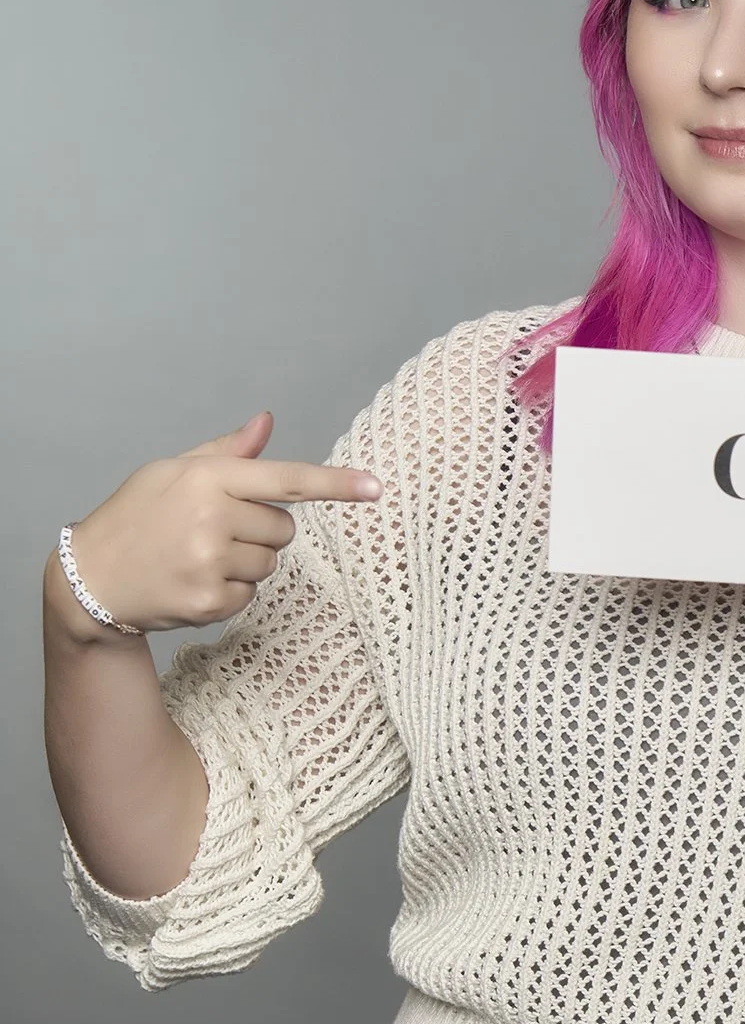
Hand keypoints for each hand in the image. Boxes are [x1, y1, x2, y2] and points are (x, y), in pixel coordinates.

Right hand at [53, 411, 383, 638]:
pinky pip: (251, 595)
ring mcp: (211, 562)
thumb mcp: (172, 471)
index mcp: (207, 478)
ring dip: (247, 562)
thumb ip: (228, 454)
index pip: (286, 479)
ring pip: (270, 563)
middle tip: (215, 531)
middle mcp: (212, 518)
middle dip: (261, 530)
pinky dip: (231, 591)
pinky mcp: (210, 601)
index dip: (336, 484)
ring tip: (200, 556)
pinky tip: (195, 580)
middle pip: (285, 528)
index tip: (376, 487)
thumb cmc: (135, 516)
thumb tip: (267, 422)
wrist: (89, 577)